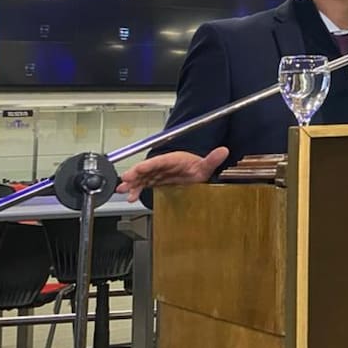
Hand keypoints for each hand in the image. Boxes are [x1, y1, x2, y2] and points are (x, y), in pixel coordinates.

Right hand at [115, 148, 229, 201]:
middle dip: (136, 173)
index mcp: (175, 159)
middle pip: (148, 168)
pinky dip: (136, 189)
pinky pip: (144, 183)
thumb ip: (213, 159)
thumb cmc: (199, 167)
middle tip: (126, 179)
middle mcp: (164, 165)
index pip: (160, 161)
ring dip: (133, 183)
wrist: (196, 173)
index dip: (149, 165)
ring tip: (123, 189)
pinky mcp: (157, 180)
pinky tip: (130, 195)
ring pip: (143, 176)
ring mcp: (159, 172)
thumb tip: (224, 151)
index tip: (140, 168)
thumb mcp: (206, 166)